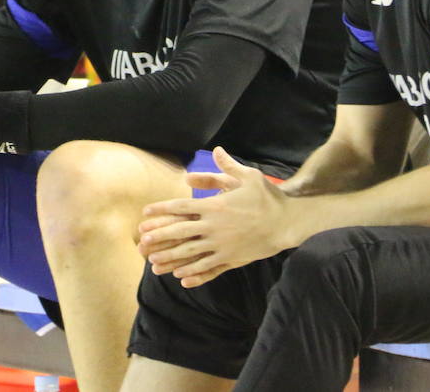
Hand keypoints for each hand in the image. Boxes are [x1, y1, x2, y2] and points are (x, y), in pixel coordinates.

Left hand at [136, 147, 291, 287]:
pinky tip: (182, 278)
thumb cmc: (267, 197)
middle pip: (181, 231)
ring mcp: (222, 246)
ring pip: (191, 253)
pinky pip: (209, 268)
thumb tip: (214, 151)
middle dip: (159, 236)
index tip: (147, 212)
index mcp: (216, 206)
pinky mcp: (232, 259)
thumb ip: (227, 167)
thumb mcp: (248, 176)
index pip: (182, 207)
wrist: (287, 222)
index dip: (162, 209)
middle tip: (142, 240)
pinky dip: (195, 274)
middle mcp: (215, 227)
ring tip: (154, 263)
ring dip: (171, 258)